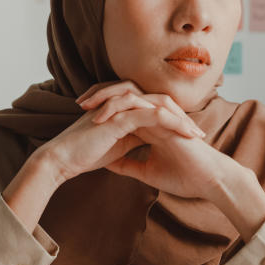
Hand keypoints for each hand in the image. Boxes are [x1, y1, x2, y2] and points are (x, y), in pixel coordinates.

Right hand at [33, 81, 205, 183]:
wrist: (63, 160)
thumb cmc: (86, 155)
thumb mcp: (117, 148)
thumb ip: (133, 141)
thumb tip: (152, 145)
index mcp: (124, 110)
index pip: (156, 112)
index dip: (175, 125)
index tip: (191, 141)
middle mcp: (124, 104)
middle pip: (162, 104)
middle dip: (183, 119)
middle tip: (200, 135)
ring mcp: (122, 107)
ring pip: (160, 106)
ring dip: (181, 120)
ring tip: (197, 135)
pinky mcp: (120, 115)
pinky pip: (152, 114)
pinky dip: (171, 122)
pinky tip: (184, 132)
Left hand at [78, 81, 242, 201]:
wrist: (208, 182)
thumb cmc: (184, 177)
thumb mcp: (146, 171)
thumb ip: (128, 164)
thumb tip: (107, 163)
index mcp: (149, 124)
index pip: (121, 107)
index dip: (100, 107)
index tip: (79, 116)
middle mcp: (154, 115)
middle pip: (123, 95)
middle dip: (99, 96)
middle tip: (78, 102)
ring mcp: (161, 114)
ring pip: (130, 94)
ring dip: (106, 98)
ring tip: (85, 106)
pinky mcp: (168, 119)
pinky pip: (141, 106)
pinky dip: (121, 109)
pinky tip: (104, 118)